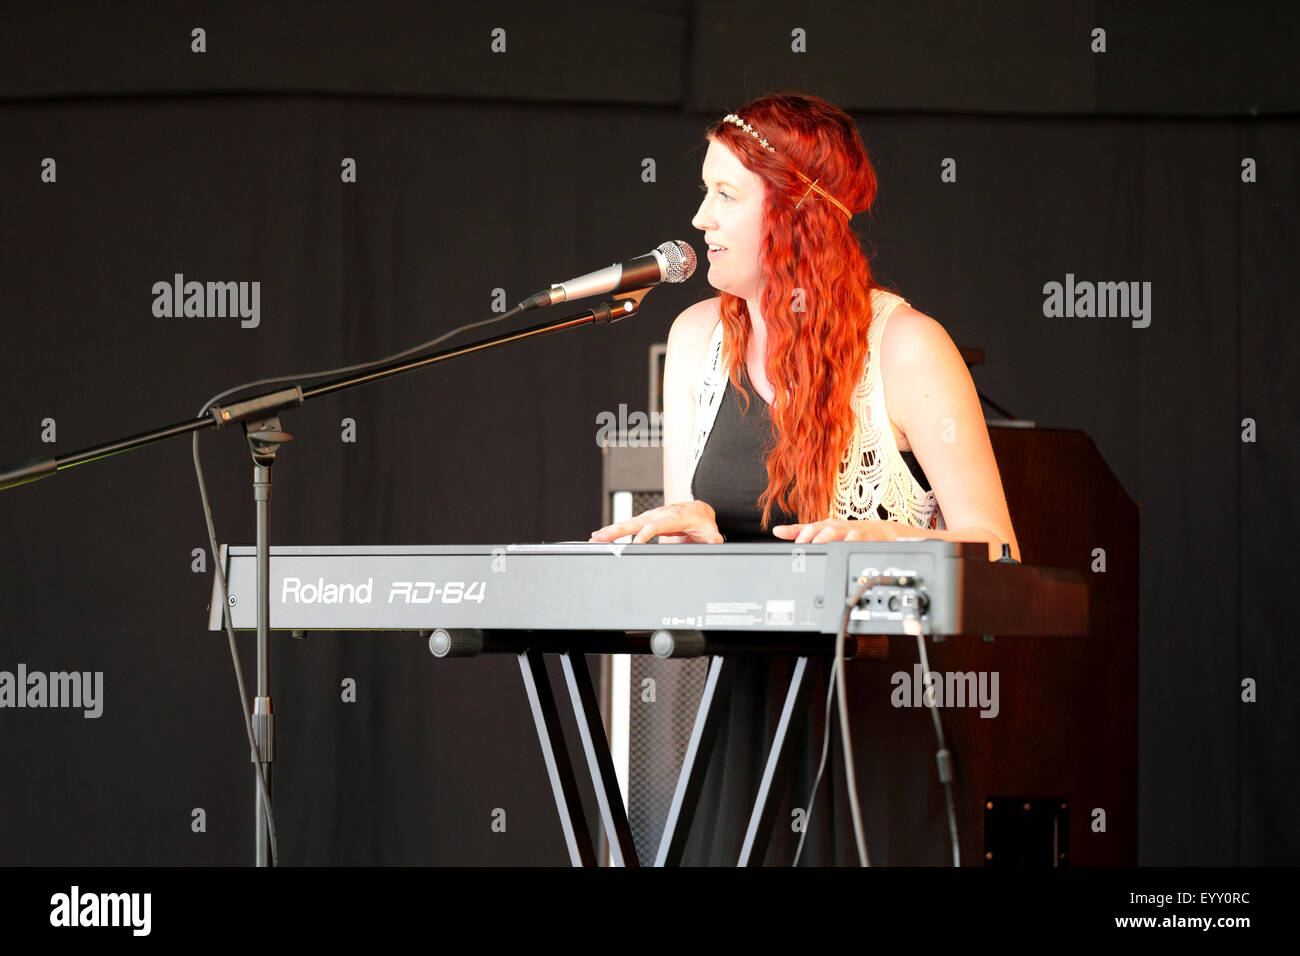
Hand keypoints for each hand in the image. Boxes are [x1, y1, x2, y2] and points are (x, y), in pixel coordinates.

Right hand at [589, 500, 722, 543]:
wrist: (697, 511)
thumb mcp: (710, 531)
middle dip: (617, 530)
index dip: (645, 534)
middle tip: (601, 537)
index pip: (655, 525)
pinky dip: (612, 530)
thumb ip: (713, 538)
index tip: (634, 544)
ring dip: (609, 531)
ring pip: (627, 523)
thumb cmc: (701, 521)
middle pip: (635, 522)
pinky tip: (599, 536)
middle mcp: (658, 515)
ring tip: (594, 538)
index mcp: (672, 517)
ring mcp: (649, 517)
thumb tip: (717, 542)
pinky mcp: (644, 521)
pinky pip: (626, 526)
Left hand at [771, 518, 922, 543]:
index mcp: (825, 526)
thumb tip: (776, 531)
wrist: (881, 532)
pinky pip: (859, 537)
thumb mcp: (823, 532)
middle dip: (811, 535)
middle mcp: (836, 526)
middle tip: (802, 544)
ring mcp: (851, 530)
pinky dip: (853, 539)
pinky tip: (847, 543)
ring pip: (838, 531)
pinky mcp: (866, 536)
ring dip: (827, 536)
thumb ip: (800, 532)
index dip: (796, 533)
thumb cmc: (848, 531)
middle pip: (821, 528)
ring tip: (818, 543)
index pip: (807, 528)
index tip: (785, 537)